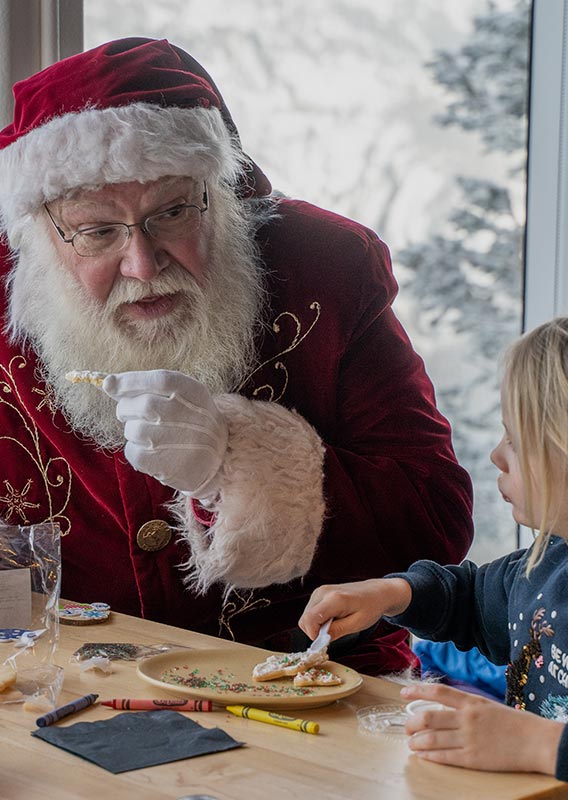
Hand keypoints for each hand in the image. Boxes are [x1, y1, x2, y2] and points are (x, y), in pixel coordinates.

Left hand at [103, 370, 227, 495]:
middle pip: (144, 405)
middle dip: (126, 408)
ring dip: (132, 430)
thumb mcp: (180, 395)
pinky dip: (135, 450)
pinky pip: (134, 453)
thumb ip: (146, 386)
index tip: (109, 384)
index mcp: (195, 393)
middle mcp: (193, 417)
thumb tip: (107, 382)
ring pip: (134, 430)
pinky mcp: (171, 466)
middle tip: (128, 412)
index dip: (131, 380)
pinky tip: (150, 450)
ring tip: (146, 434)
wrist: (218, 456)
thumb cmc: (189, 418)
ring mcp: (183, 444)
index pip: (161, 380)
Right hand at [298, 578, 411, 641]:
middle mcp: (323, 592)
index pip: (310, 619)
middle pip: (305, 619)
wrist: (377, 591)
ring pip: (306, 616)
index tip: (325, 642)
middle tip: (333, 634)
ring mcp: (320, 591)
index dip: (313, 635)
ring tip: (336, 624)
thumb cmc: (371, 607)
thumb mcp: (357, 624)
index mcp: (334, 599)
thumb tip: (319, 640)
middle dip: (315, 632)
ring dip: (317, 626)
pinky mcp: (319, 592)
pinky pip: (310, 611)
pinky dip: (318, 619)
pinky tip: (333, 619)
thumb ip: (337, 631)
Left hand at [401, 683, 562, 774]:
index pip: (438, 691)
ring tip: (411, 743)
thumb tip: (443, 707)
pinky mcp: (473, 758)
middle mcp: (467, 718)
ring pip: (432, 738)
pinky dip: (429, 756)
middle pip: (429, 717)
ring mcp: (469, 739)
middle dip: (412, 722)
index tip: (403, 692)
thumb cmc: (513, 722)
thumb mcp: (487, 705)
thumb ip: (465, 705)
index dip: (417, 691)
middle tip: (407, 726)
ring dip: (417, 741)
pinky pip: (445, 757)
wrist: (535, 741)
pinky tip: (422, 755)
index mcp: (471, 701)